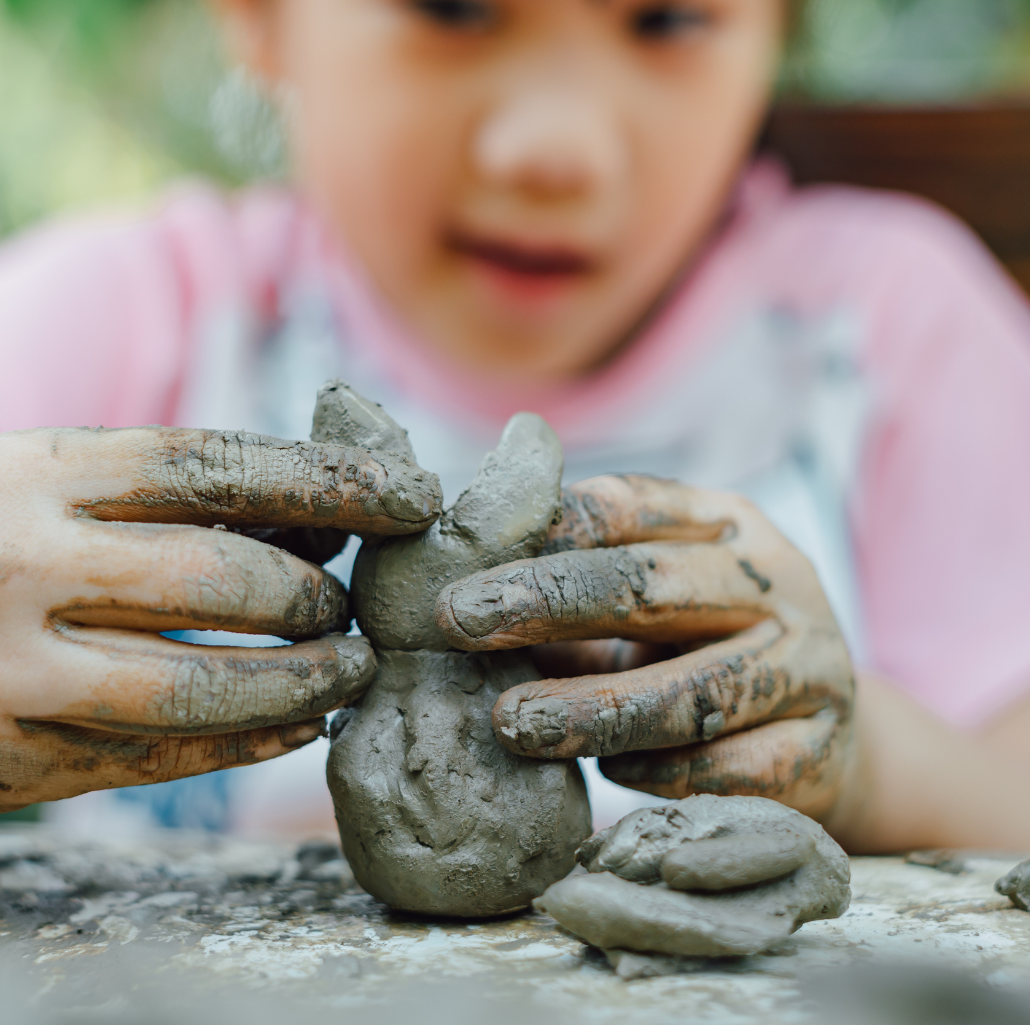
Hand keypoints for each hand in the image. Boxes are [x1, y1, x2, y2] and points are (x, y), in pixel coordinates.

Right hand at [0, 426, 440, 811]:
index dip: (328, 481)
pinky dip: (249, 742)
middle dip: (313, 596)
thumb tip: (332, 517)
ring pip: (200, 686)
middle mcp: (16, 566)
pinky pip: (162, 758)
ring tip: (353, 666)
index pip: (214, 465)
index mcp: (34, 472)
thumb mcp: (56, 483)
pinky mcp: (15, 759)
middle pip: (220, 578)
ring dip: (304, 679)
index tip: (410, 498)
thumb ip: (182, 495)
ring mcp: (9, 672)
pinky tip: (299, 723)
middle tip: (352, 606)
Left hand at [435, 476, 853, 819]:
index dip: (541, 535)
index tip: (461, 578)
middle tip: (460, 625)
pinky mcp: (819, 748)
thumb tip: (458, 596)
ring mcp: (810, 664)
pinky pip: (732, 767)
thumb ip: (572, 593)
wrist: (822, 734)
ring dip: (595, 708)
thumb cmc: (700, 650)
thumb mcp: (650, 603)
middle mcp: (777, 581)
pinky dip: (662, 772)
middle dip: (548, 602)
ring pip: (693, 689)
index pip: (629, 507)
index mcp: (728, 522)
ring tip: (512, 723)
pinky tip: (611, 772)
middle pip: (655, 585)